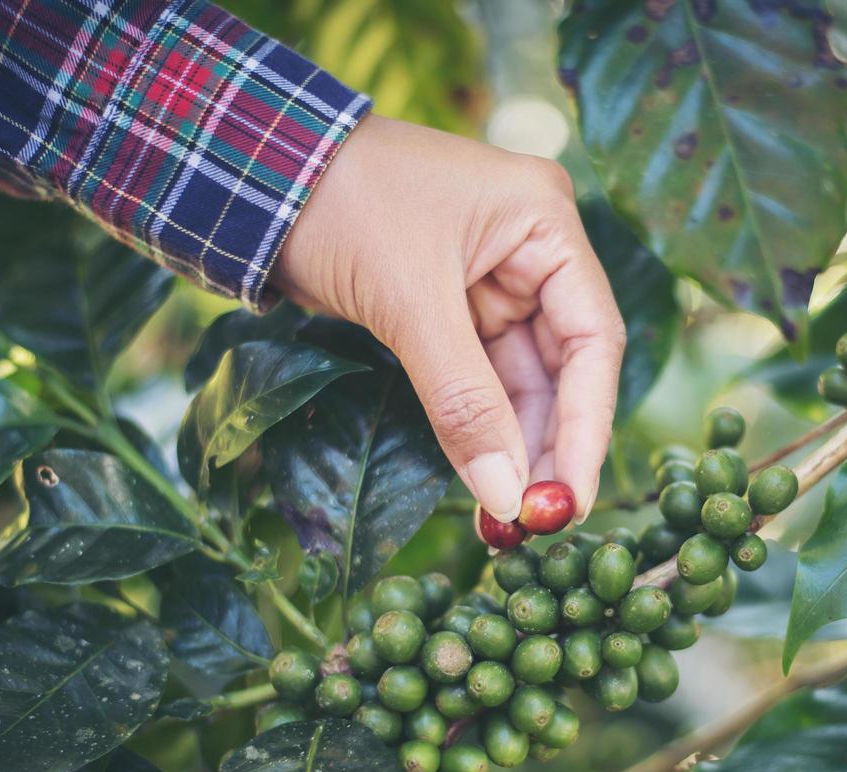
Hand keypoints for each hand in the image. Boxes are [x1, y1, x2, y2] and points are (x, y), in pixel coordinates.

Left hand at [272, 114, 625, 522]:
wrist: (252, 174)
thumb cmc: (341, 204)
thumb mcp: (408, 301)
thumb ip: (462, 400)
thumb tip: (503, 494)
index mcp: (546, 222)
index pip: (593, 340)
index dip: (587, 427)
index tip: (571, 498)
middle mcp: (532, 250)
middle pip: (564, 367)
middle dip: (549, 446)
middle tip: (537, 522)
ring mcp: (493, 280)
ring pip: (521, 381)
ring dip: (515, 447)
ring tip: (506, 517)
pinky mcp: (451, 307)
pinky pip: (479, 379)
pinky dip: (479, 428)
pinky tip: (482, 479)